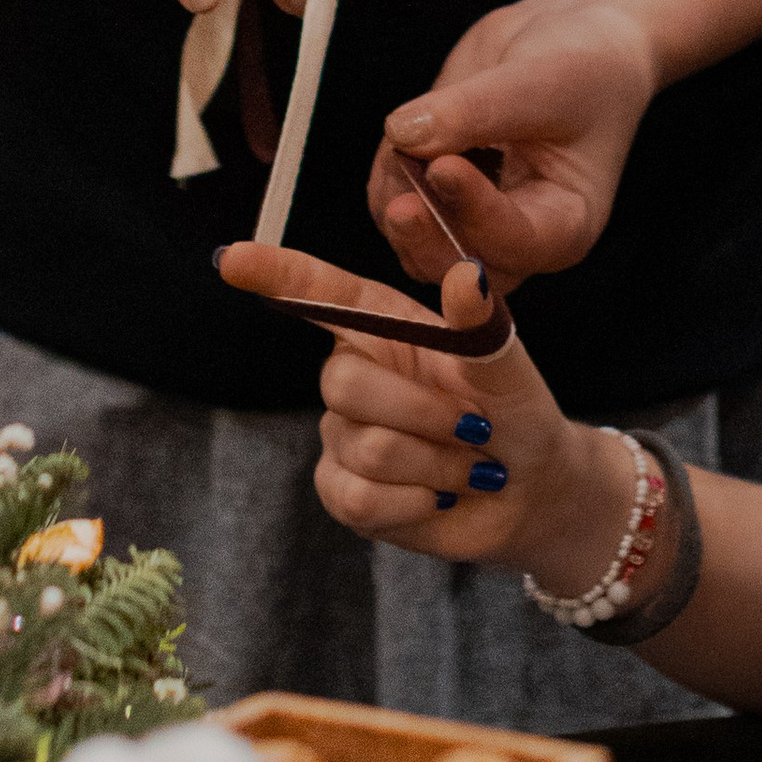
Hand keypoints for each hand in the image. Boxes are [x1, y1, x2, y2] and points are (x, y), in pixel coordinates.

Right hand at [213, 236, 639, 586]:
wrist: (529, 492)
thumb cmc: (516, 413)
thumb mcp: (508, 366)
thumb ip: (481, 325)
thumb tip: (467, 272)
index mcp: (386, 326)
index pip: (319, 293)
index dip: (274, 274)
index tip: (231, 259)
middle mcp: (356, 373)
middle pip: (342, 383)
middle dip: (421, 413)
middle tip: (475, 429)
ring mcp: (343, 433)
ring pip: (361, 447)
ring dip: (432, 463)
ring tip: (468, 466)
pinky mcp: (343, 489)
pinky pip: (356, 497)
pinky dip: (412, 502)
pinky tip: (439, 496)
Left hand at [370, 0, 656, 289]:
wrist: (566, 43)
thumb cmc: (580, 70)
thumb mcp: (542, 81)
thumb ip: (476, 110)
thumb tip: (404, 133)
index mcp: (565, 223)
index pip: (518, 241)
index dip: (477, 213)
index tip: (445, 168)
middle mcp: (517, 237)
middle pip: (461, 270)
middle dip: (427, 239)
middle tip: (402, 204)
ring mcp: (472, 220)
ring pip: (416, 244)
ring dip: (397, 198)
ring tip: (405, 140)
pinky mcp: (434, 196)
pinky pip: (392, 207)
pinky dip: (386, 178)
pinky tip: (403, 140)